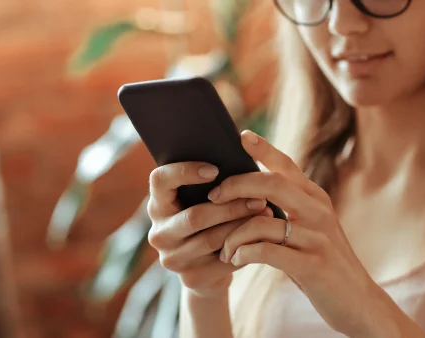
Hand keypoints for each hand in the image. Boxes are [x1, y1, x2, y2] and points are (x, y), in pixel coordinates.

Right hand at [146, 160, 272, 298]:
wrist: (210, 270)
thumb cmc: (212, 221)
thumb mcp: (204, 200)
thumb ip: (213, 181)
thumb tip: (242, 146)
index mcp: (158, 204)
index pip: (160, 180)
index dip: (185, 171)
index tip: (215, 169)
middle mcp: (159, 232)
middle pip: (195, 216)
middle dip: (231, 205)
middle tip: (260, 196)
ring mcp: (172, 258)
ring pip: (212, 239)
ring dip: (242, 225)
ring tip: (266, 213)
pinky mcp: (190, 278)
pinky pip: (223, 260)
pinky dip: (245, 247)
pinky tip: (262, 237)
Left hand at [210, 130, 407, 336]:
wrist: (358, 301)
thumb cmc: (326, 262)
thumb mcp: (314, 229)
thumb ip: (292, 209)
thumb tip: (253, 194)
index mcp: (316, 199)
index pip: (287, 166)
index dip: (264, 148)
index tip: (241, 135)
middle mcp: (318, 211)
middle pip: (270, 183)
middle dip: (235, 185)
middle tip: (212, 197)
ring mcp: (316, 238)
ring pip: (261, 222)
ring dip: (232, 236)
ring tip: (224, 250)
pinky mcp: (312, 265)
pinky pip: (265, 251)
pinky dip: (243, 254)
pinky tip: (236, 261)